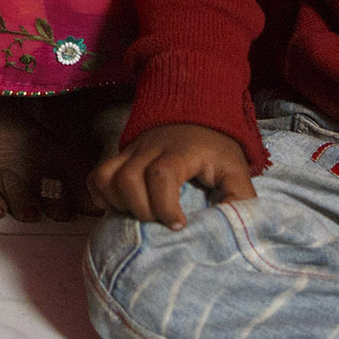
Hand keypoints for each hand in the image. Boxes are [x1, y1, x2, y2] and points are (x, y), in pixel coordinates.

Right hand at [86, 122, 256, 227]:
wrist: (196, 110)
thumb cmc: (217, 148)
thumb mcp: (236, 170)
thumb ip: (240, 199)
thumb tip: (236, 229)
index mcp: (181, 151)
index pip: (162, 174)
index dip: (164, 205)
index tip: (178, 225)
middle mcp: (150, 148)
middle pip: (128, 178)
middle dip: (141, 209)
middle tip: (159, 223)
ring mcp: (131, 151)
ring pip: (108, 176)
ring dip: (119, 203)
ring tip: (140, 216)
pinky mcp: (120, 156)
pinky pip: (97, 175)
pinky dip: (101, 195)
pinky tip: (119, 207)